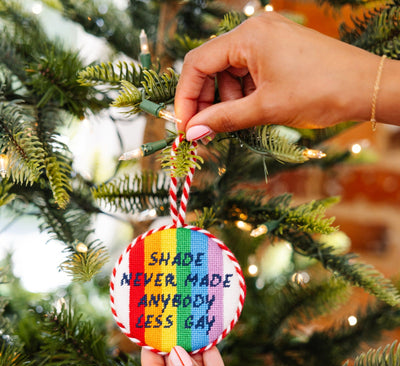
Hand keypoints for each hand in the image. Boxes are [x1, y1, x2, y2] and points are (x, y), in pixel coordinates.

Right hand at [175, 11, 380, 134]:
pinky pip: (248, 73)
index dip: (186, 98)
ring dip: (227, 101)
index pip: (197, 64)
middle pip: (211, 67)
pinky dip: (244, 95)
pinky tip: (252, 112)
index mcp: (248, 37)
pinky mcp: (278, 51)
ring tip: (239, 123)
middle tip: (205, 131)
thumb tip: (193, 133)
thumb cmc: (320, 91)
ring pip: (229, 73)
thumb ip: (224, 119)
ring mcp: (267, 40)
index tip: (184, 127)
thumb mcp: (266, 109)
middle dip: (206, 101)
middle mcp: (254, 32)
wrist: (365, 87)